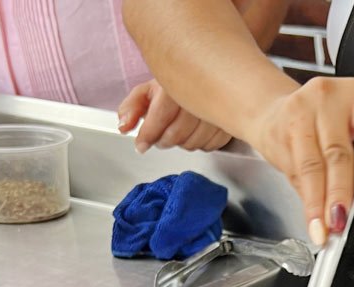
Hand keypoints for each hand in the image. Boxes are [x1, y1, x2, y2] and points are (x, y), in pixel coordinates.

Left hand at [118, 80, 232, 152]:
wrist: (206, 75)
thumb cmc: (175, 84)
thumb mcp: (148, 90)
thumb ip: (132, 108)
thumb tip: (124, 127)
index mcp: (176, 84)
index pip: (159, 118)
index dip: (147, 135)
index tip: (141, 144)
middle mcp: (198, 95)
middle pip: (176, 135)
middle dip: (163, 140)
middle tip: (159, 136)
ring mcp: (216, 110)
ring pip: (193, 143)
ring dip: (182, 142)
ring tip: (178, 130)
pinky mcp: (229, 121)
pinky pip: (211, 145)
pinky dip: (201, 143)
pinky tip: (195, 131)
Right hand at [244, 76, 353, 245]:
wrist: (275, 110)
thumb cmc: (318, 125)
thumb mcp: (346, 133)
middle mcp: (330, 99)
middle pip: (339, 154)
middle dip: (339, 194)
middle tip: (339, 221)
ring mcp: (302, 110)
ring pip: (313, 166)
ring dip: (317, 203)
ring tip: (322, 229)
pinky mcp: (280, 128)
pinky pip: (296, 171)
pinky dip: (305, 199)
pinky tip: (310, 215)